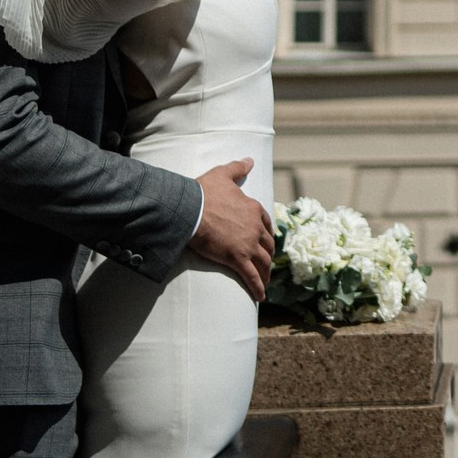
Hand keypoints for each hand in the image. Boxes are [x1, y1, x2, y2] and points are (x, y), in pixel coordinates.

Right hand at [188, 158, 274, 301]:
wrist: (190, 210)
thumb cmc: (203, 192)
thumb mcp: (223, 175)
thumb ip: (237, 168)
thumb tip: (250, 160)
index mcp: (252, 209)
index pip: (266, 224)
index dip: (266, 234)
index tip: (266, 241)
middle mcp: (254, 227)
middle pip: (267, 245)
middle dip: (268, 255)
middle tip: (266, 263)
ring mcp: (247, 244)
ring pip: (263, 262)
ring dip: (265, 273)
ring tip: (265, 282)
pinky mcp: (236, 258)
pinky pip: (251, 276)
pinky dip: (257, 287)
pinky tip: (260, 297)